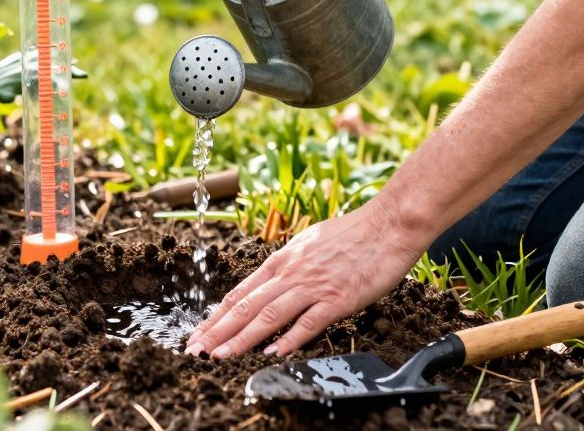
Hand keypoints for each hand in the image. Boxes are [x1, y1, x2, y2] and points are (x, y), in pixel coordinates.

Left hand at [184, 202, 425, 357]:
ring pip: (269, 315)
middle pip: (246, 305)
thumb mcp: (309, 244)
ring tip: (220, 355)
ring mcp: (313, 286)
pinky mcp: (338, 298)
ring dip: (241, 338)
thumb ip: (289, 265)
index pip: (240, 292)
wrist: (388, 226)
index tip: (199, 333)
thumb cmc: (352, 234)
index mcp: (282, 260)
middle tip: (195, 350)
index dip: (217, 315)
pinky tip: (271, 353)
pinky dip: (289, 339)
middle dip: (218, 331)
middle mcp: (291, 273)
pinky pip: (309, 322)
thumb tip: (272, 281)